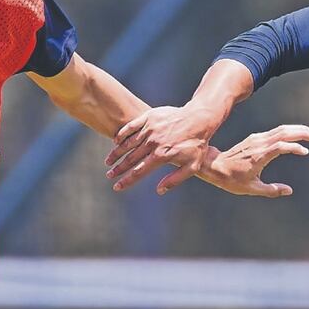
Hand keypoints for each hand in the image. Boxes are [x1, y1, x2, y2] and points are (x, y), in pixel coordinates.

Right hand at [106, 104, 222, 193]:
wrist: (199, 118)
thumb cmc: (197, 144)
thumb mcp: (192, 166)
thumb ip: (175, 180)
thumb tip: (159, 191)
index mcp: (161, 156)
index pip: (139, 172)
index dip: (126, 181)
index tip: (116, 186)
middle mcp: (152, 143)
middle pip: (130, 159)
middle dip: (118, 169)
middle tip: (109, 175)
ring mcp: (149, 129)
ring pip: (127, 143)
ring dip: (116, 154)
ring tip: (108, 162)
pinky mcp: (148, 117)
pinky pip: (130, 127)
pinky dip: (122, 135)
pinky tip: (116, 141)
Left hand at [199, 124, 308, 196]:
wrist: (214, 166)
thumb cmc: (231, 179)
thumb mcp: (251, 188)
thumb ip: (271, 190)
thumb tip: (289, 190)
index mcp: (259, 156)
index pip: (280, 147)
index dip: (294, 147)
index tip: (305, 152)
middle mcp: (258, 144)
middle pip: (283, 133)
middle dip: (301, 133)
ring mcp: (256, 139)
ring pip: (280, 130)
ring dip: (296, 130)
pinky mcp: (254, 138)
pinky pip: (274, 132)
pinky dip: (287, 131)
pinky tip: (296, 134)